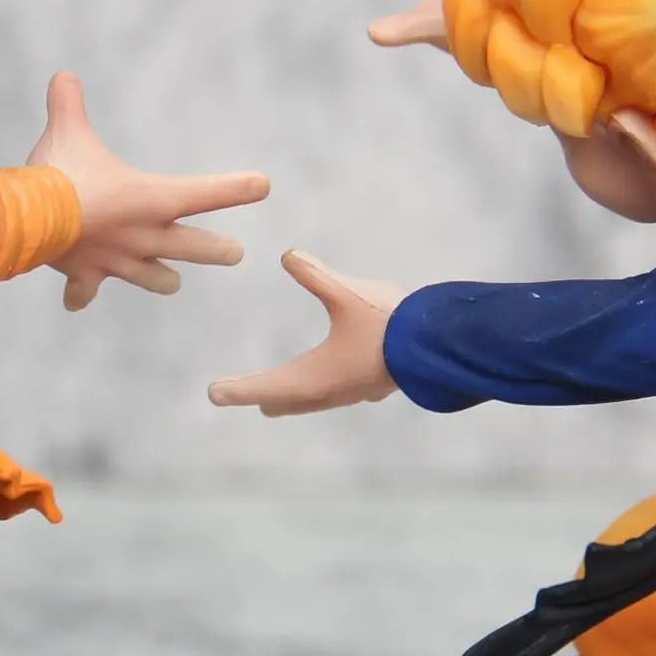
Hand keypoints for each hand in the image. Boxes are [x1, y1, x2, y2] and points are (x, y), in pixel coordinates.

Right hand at [28, 72, 269, 309]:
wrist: (31, 221)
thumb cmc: (58, 173)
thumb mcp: (67, 130)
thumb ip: (69, 102)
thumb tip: (63, 74)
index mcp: (154, 199)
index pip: (207, 193)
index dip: (237, 189)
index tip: (264, 186)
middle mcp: (145, 235)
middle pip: (196, 248)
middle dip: (218, 251)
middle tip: (234, 253)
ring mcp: (118, 261)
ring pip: (156, 279)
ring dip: (163, 279)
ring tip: (171, 282)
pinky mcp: (87, 276)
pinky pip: (86, 292)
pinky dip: (81, 295)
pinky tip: (79, 299)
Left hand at [208, 251, 405, 416]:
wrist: (441, 344)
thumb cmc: (391, 322)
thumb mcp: (348, 292)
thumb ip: (316, 275)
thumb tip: (287, 255)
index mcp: (316, 377)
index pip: (264, 387)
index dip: (237, 390)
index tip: (213, 394)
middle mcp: (330, 392)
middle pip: (286, 399)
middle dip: (263, 396)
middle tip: (241, 397)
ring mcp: (354, 392)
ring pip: (312, 400)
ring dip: (292, 397)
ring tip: (277, 401)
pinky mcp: (374, 385)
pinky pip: (335, 394)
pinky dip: (318, 391)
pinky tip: (329, 384)